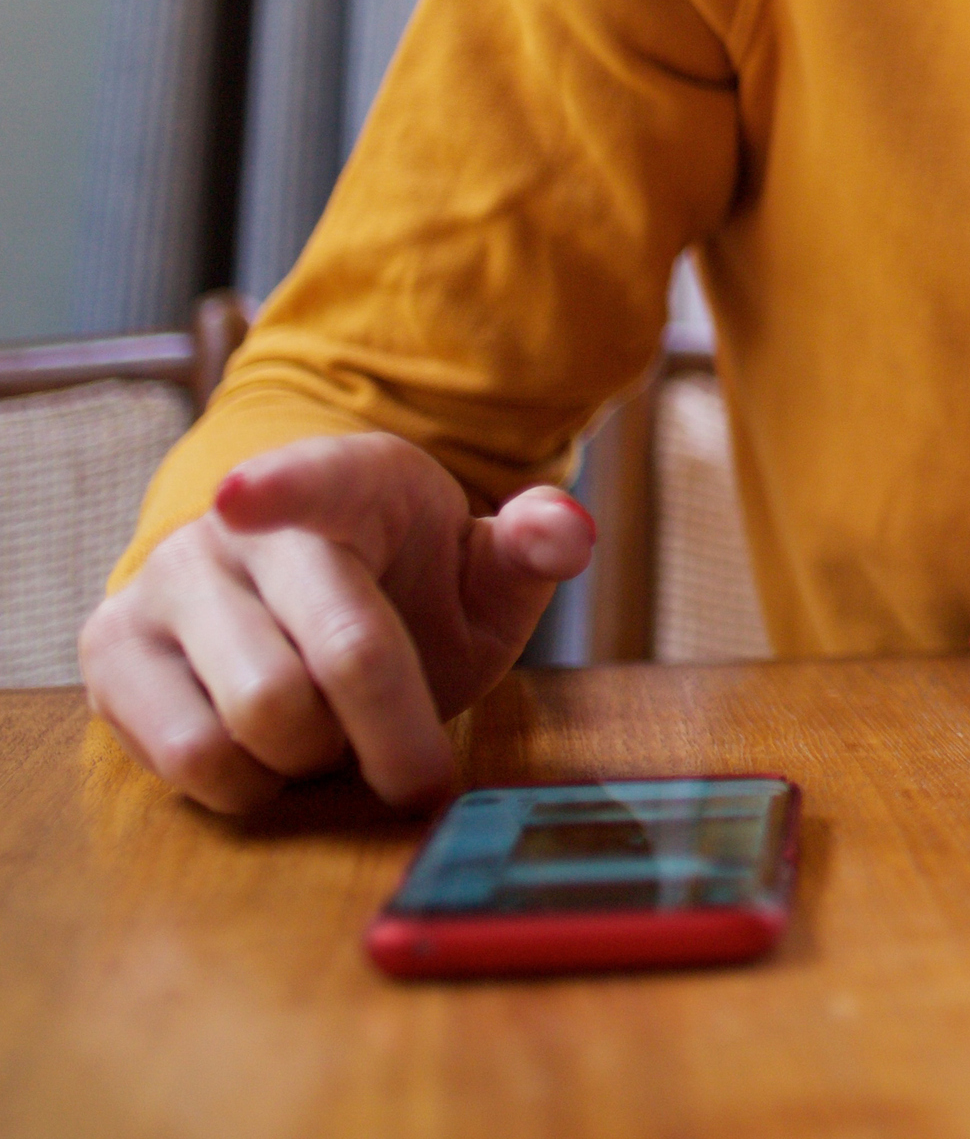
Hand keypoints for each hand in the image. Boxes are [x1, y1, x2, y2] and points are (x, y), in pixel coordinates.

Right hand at [80, 432, 597, 814]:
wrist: (298, 605)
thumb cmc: (407, 589)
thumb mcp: (480, 573)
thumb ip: (530, 551)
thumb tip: (565, 530)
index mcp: (344, 482)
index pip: (310, 479)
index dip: (279, 487)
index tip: (244, 497)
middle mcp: (234, 527)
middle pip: (326, 660)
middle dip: (393, 732)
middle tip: (417, 760)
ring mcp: (163, 584)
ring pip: (249, 720)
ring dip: (314, 757)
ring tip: (330, 730)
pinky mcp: (111, 652)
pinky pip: (187, 758)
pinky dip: (250, 783)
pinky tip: (271, 753)